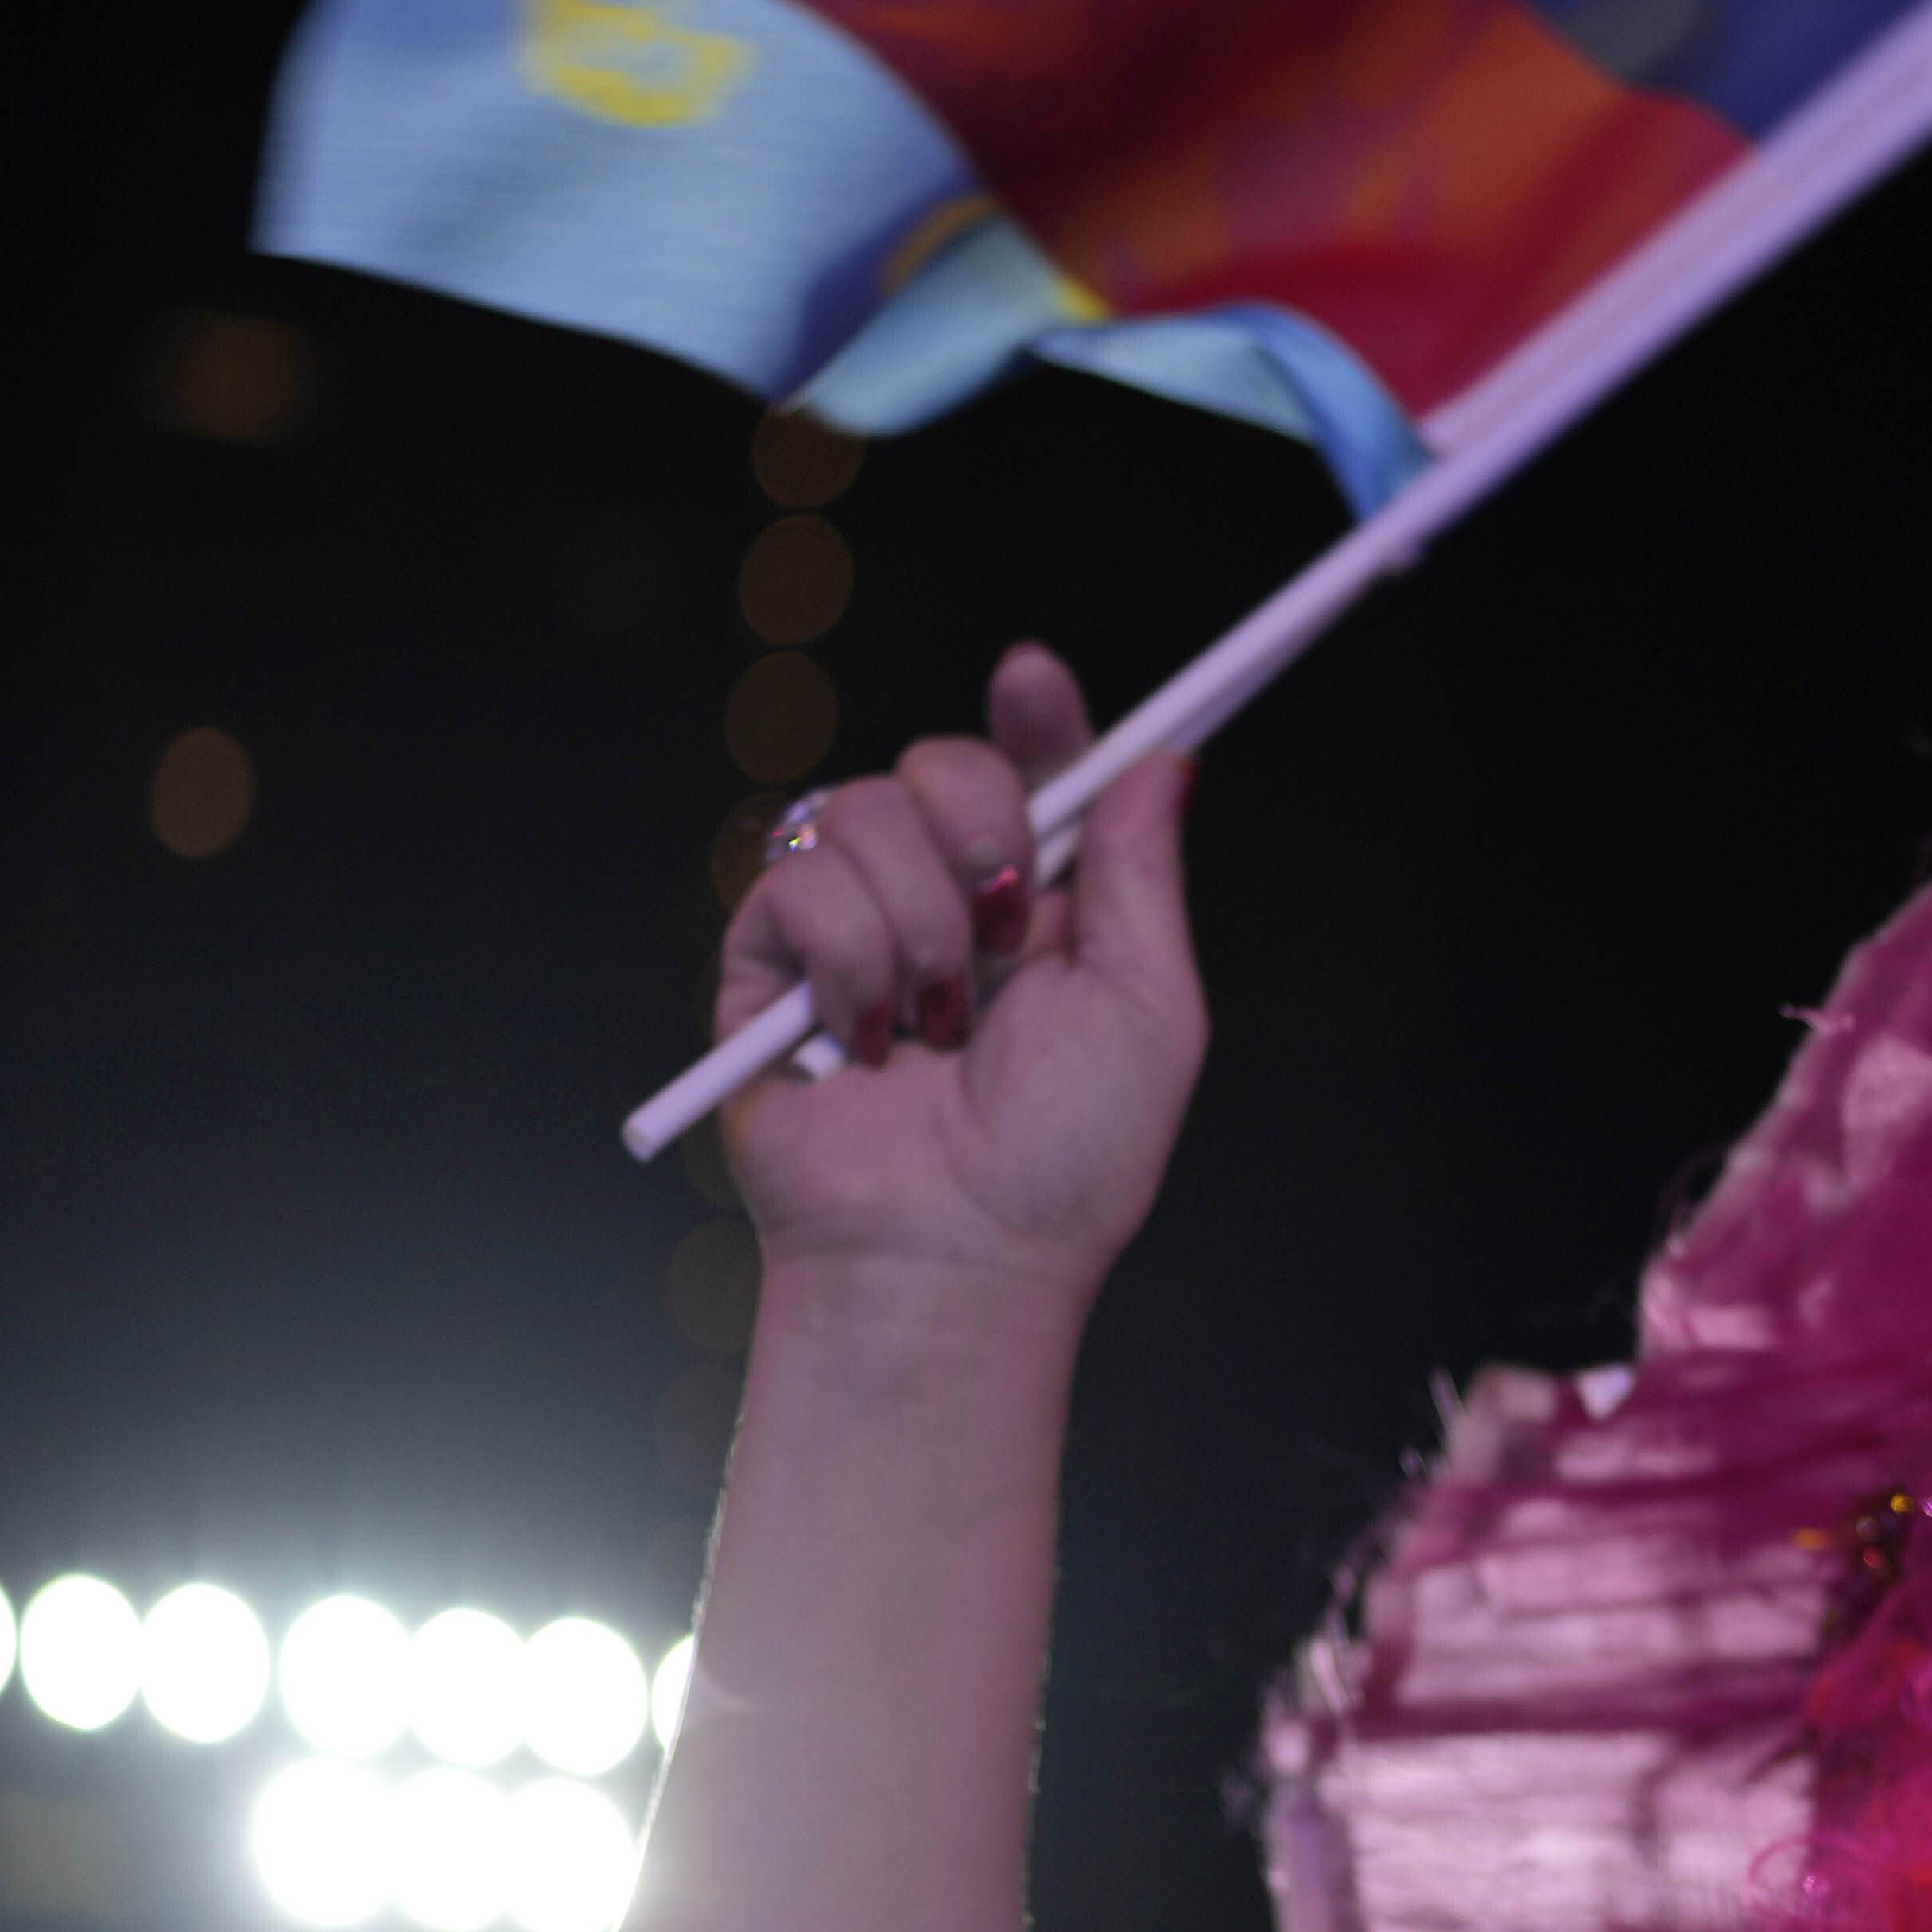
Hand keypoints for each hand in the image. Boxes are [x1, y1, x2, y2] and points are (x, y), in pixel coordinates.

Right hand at [713, 644, 1206, 1304]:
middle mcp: (944, 902)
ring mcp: (850, 925)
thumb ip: (1141, 875)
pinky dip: (848, 960)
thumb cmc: (1066, 1162)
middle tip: (1007, 934)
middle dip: (982, 828)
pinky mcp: (768, 963)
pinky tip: (866, 1040)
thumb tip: (1162, 758)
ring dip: (920, 924)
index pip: (1030, 770)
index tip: (1034, 677)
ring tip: (938, 1025)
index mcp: (1041, 907)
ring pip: (861, 808)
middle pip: (940, 762)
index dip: (1033, 714)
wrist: (957, 1254)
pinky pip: (795, 879)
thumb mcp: (1147, 1009)